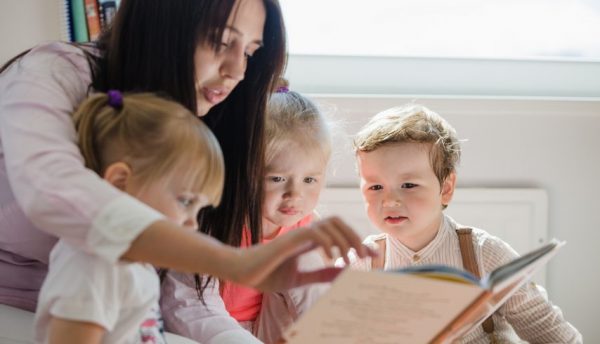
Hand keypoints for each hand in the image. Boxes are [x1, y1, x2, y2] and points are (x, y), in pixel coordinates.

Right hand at [230, 216, 375, 290]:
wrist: (244, 273)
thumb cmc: (267, 274)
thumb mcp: (301, 278)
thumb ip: (321, 274)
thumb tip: (343, 273)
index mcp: (309, 241)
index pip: (339, 233)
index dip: (357, 241)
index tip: (371, 255)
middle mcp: (306, 233)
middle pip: (338, 223)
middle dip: (356, 237)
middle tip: (367, 255)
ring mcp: (298, 234)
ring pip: (330, 224)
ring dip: (344, 239)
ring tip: (348, 258)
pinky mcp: (290, 239)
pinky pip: (315, 233)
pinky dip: (328, 243)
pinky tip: (331, 257)